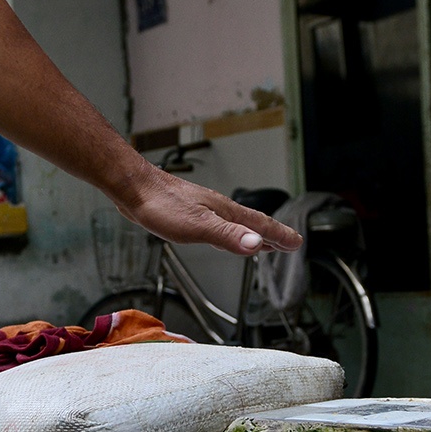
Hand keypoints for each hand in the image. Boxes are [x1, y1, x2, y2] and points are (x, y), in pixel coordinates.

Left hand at [113, 167, 301, 255]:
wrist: (133, 188)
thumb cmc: (160, 206)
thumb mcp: (197, 226)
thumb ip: (227, 236)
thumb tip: (256, 244)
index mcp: (225, 212)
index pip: (260, 225)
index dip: (279, 236)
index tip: (297, 243)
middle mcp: (218, 208)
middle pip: (252, 223)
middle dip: (272, 235)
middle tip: (290, 243)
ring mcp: (204, 209)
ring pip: (236, 223)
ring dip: (252, 233)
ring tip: (263, 242)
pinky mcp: (189, 212)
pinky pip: (219, 224)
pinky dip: (230, 232)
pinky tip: (222, 234)